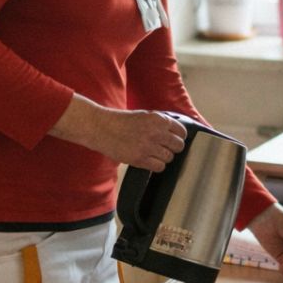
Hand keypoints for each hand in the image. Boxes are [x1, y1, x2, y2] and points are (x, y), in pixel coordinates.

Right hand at [49, 97, 186, 171]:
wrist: (102, 128)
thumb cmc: (121, 121)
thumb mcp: (144, 115)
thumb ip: (159, 122)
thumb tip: (174, 131)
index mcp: (159, 119)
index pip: (181, 131)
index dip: (179, 136)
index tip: (176, 139)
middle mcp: (156, 133)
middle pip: (178, 146)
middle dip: (174, 148)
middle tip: (166, 148)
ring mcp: (148, 147)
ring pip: (169, 158)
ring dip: (164, 157)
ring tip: (155, 154)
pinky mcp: (139, 159)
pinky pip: (159, 167)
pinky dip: (157, 166)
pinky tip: (150, 161)